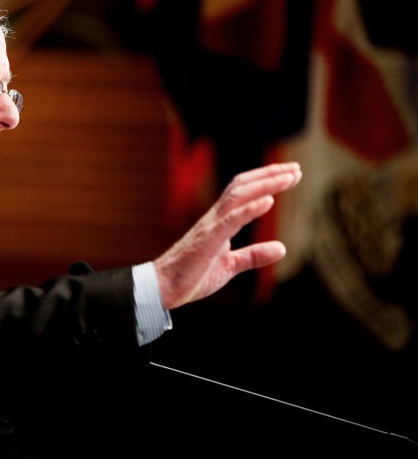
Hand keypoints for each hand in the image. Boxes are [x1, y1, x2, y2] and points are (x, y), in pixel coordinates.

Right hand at [154, 162, 302, 309]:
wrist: (163, 288)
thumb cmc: (191, 276)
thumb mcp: (229, 265)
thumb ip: (254, 255)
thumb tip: (281, 248)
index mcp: (219, 223)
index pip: (243, 193)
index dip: (267, 181)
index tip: (290, 174)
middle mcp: (214, 218)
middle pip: (242, 186)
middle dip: (270, 175)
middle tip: (296, 169)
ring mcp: (210, 227)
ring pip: (238, 196)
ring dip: (265, 184)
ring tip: (289, 177)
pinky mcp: (208, 240)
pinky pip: (231, 220)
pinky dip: (250, 209)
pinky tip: (269, 201)